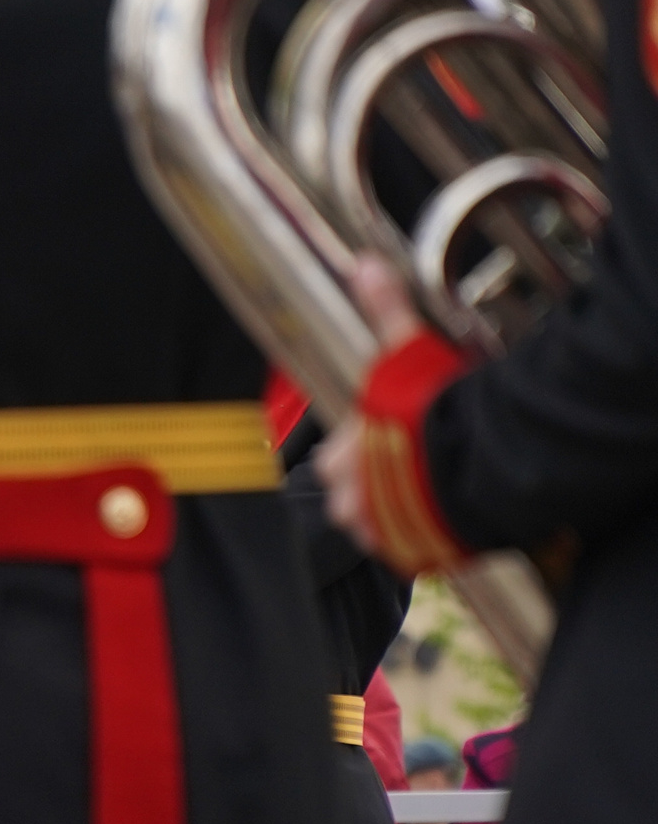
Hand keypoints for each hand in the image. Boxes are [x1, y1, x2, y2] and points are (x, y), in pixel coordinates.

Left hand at [317, 257, 428, 552]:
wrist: (489, 460)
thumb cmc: (442, 407)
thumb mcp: (409, 353)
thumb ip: (385, 313)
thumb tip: (364, 267)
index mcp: (339, 460)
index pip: (334, 458)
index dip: (361, 446)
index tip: (388, 436)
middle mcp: (351, 503)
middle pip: (352, 497)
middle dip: (377, 483)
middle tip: (413, 464)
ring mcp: (382, 535)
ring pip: (379, 525)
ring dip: (398, 511)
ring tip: (431, 490)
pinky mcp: (417, 556)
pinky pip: (412, 550)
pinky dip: (426, 535)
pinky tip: (448, 514)